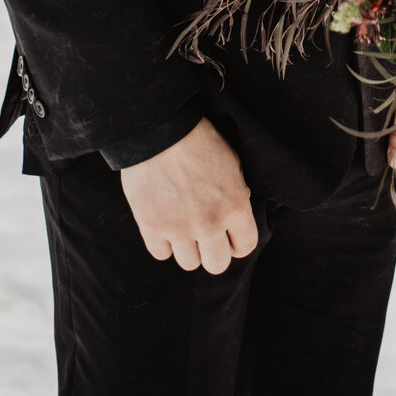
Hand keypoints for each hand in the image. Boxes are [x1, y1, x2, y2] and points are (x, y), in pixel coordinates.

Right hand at [120, 117, 257, 273]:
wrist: (161, 129)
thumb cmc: (200, 141)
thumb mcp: (232, 163)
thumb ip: (236, 194)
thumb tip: (234, 215)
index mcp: (235, 207)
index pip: (244, 247)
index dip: (237, 243)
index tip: (229, 236)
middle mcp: (209, 224)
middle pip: (217, 265)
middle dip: (214, 252)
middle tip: (206, 235)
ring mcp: (179, 228)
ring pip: (189, 263)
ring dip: (188, 247)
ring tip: (183, 225)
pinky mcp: (151, 227)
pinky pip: (161, 253)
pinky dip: (162, 242)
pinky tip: (165, 222)